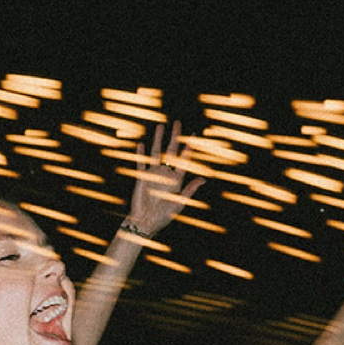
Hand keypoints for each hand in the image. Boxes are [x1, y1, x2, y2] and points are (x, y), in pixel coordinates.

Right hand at [123, 124, 205, 238]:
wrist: (144, 221)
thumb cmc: (163, 216)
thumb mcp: (178, 203)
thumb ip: (189, 190)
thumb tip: (203, 179)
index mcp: (176, 179)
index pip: (184, 159)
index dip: (189, 147)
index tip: (194, 135)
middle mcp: (165, 174)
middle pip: (171, 151)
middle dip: (174, 137)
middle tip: (177, 123)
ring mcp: (153, 174)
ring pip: (156, 153)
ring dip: (158, 140)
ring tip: (160, 126)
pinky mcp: (142, 178)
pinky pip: (141, 163)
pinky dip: (140, 154)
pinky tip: (141, 144)